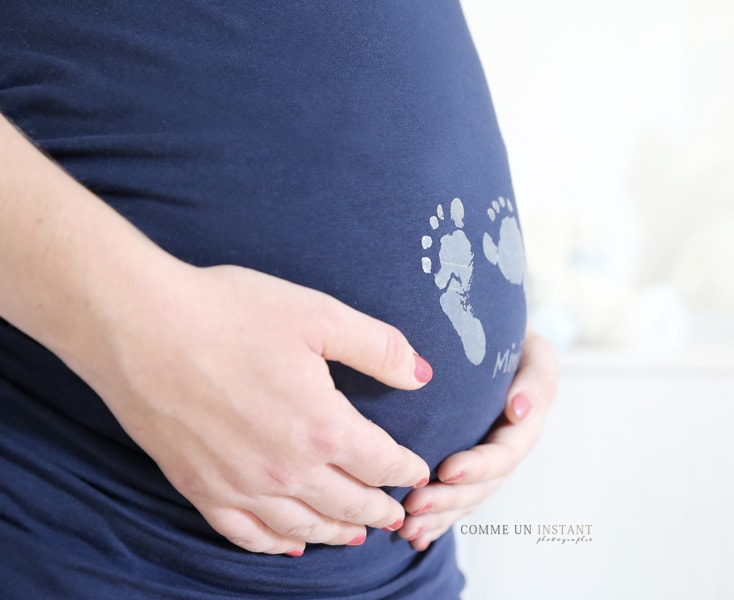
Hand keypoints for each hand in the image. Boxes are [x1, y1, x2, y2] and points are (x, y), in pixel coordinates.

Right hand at [74, 264, 430, 556]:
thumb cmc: (229, 312)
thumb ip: (378, 348)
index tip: (417, 473)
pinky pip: (244, 533)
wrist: (139, 325)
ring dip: (336, 533)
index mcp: (323, 428)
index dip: (405, 470)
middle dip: (380, 511)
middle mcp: (286, 469)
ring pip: (302, 526)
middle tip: (399, 516)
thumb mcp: (319, 315)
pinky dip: (273, 544)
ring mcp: (240, 484)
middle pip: (348, 503)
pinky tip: (287, 545)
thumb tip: (422, 375)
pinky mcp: (198, 486)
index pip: (380, 462)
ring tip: (356, 536)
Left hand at [397, 328, 557, 549]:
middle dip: (449, 500)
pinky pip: (454, 499)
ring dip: (438, 517)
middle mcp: (506, 449)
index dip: (478, 466)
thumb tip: (518, 412)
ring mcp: (486, 461)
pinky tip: (414, 537)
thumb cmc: (512, 339)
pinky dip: (436, 520)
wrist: (493, 336)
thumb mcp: (534, 351)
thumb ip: (535, 380)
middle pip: (482, 486)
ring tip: (406, 530)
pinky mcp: (466, 466)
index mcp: (526, 425)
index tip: (447, 471)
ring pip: (466, 499)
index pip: (505, 453)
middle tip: (413, 506)